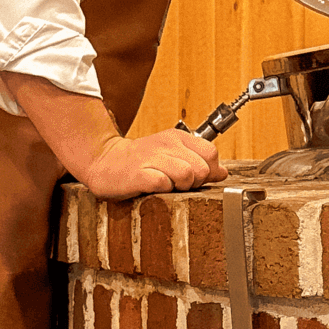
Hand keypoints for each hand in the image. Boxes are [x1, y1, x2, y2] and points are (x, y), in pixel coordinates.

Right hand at [84, 126, 221, 197]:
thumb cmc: (141, 162)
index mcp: (178, 137)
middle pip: (202, 168)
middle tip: (178, 184)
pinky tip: (153, 188)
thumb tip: (223, 173)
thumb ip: (199, 162)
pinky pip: (164, 183)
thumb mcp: (173, 156)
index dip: (208, 170)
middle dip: (195, 182)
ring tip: (167, 186)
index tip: (194, 177)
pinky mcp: (139, 173)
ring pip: (187, 175)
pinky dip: (163, 190)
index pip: (211, 153)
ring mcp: (152, 157)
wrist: (104, 162)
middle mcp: (167, 144)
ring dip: (181, 187)